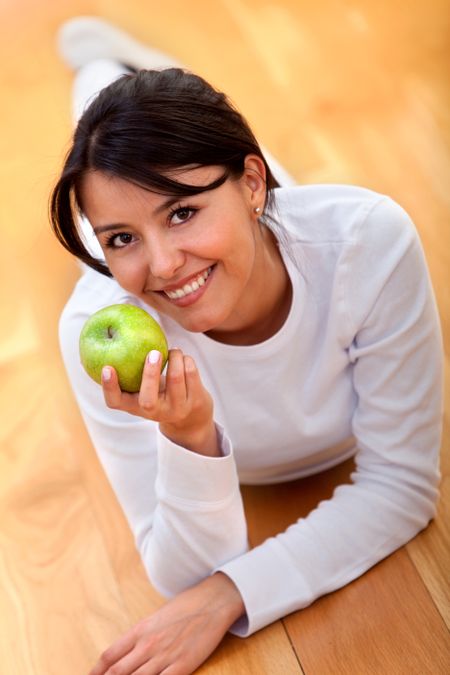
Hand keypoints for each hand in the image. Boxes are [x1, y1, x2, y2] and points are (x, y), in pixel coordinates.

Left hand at [89, 573, 244, 674]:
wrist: (212, 601)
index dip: (96, 672)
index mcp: (140, 630)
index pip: (109, 655)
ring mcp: (164, 657)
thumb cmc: (186, 606)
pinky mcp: (182, 666)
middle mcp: (147, 644)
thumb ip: (141, 635)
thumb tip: (127, 652)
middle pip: (117, 673)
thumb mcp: (157, 617)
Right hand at [102, 349, 218, 455]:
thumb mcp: (142, 389)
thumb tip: (114, 334)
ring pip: (176, 378)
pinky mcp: (195, 401)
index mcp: (135, 407)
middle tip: (153, 353)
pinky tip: (183, 357)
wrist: (191, 418)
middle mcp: (155, 413)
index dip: (109, 387)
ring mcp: (176, 409)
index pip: (115, 402)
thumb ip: (131, 371)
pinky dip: (186, 360)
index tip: (106, 368)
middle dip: (150, 374)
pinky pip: (191, 373)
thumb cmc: (159, 394)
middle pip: (148, 399)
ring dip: (174, 357)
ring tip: (172, 351)